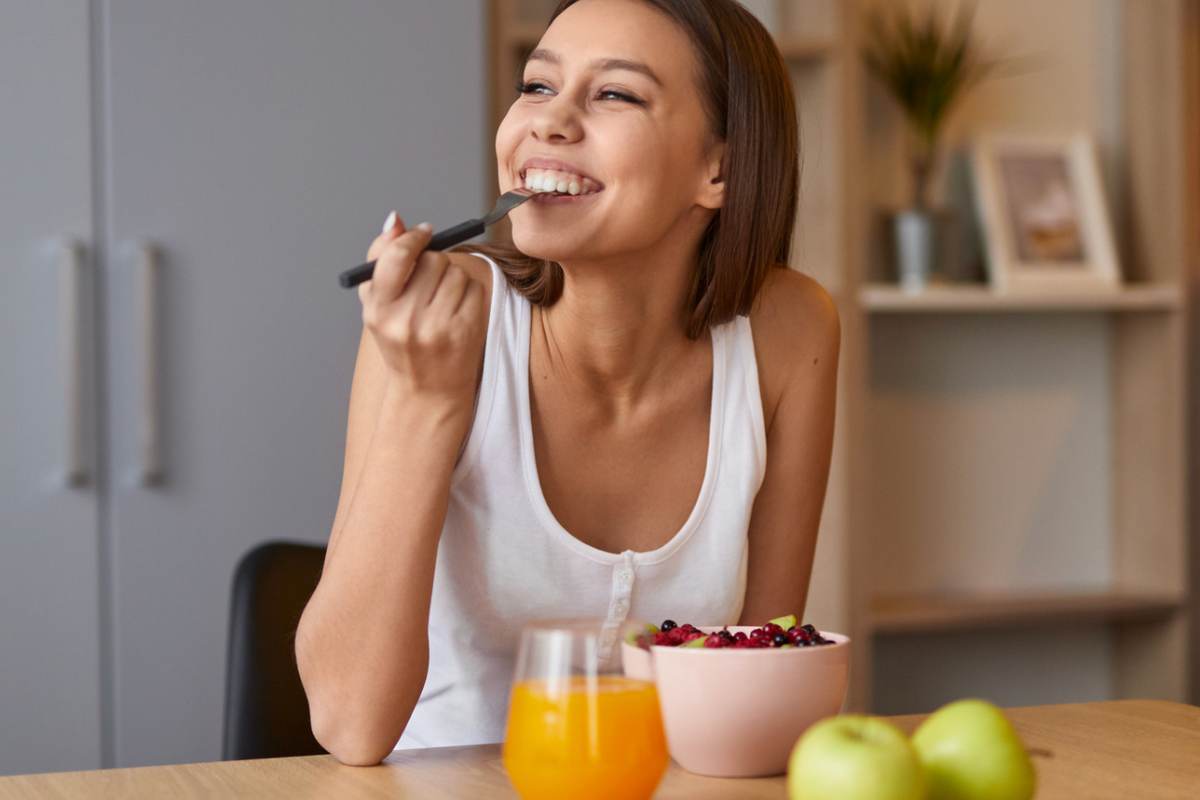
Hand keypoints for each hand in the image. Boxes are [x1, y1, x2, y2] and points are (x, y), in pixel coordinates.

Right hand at [359, 213, 487, 405]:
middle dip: (434, 262)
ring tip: (442, 301)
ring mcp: (439, 328)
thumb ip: (381, 258)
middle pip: (433, 260)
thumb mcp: (377, 305)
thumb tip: (396, 220)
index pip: (397, 256)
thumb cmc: (400, 340)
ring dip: (452, 278)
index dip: (414, 238)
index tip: (424, 233)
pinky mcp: (466, 331)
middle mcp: (407, 320)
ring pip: (456, 272)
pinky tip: (457, 311)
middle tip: (429, 280)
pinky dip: (468, 293)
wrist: (428, 390)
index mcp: (379, 310)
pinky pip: (474, 288)